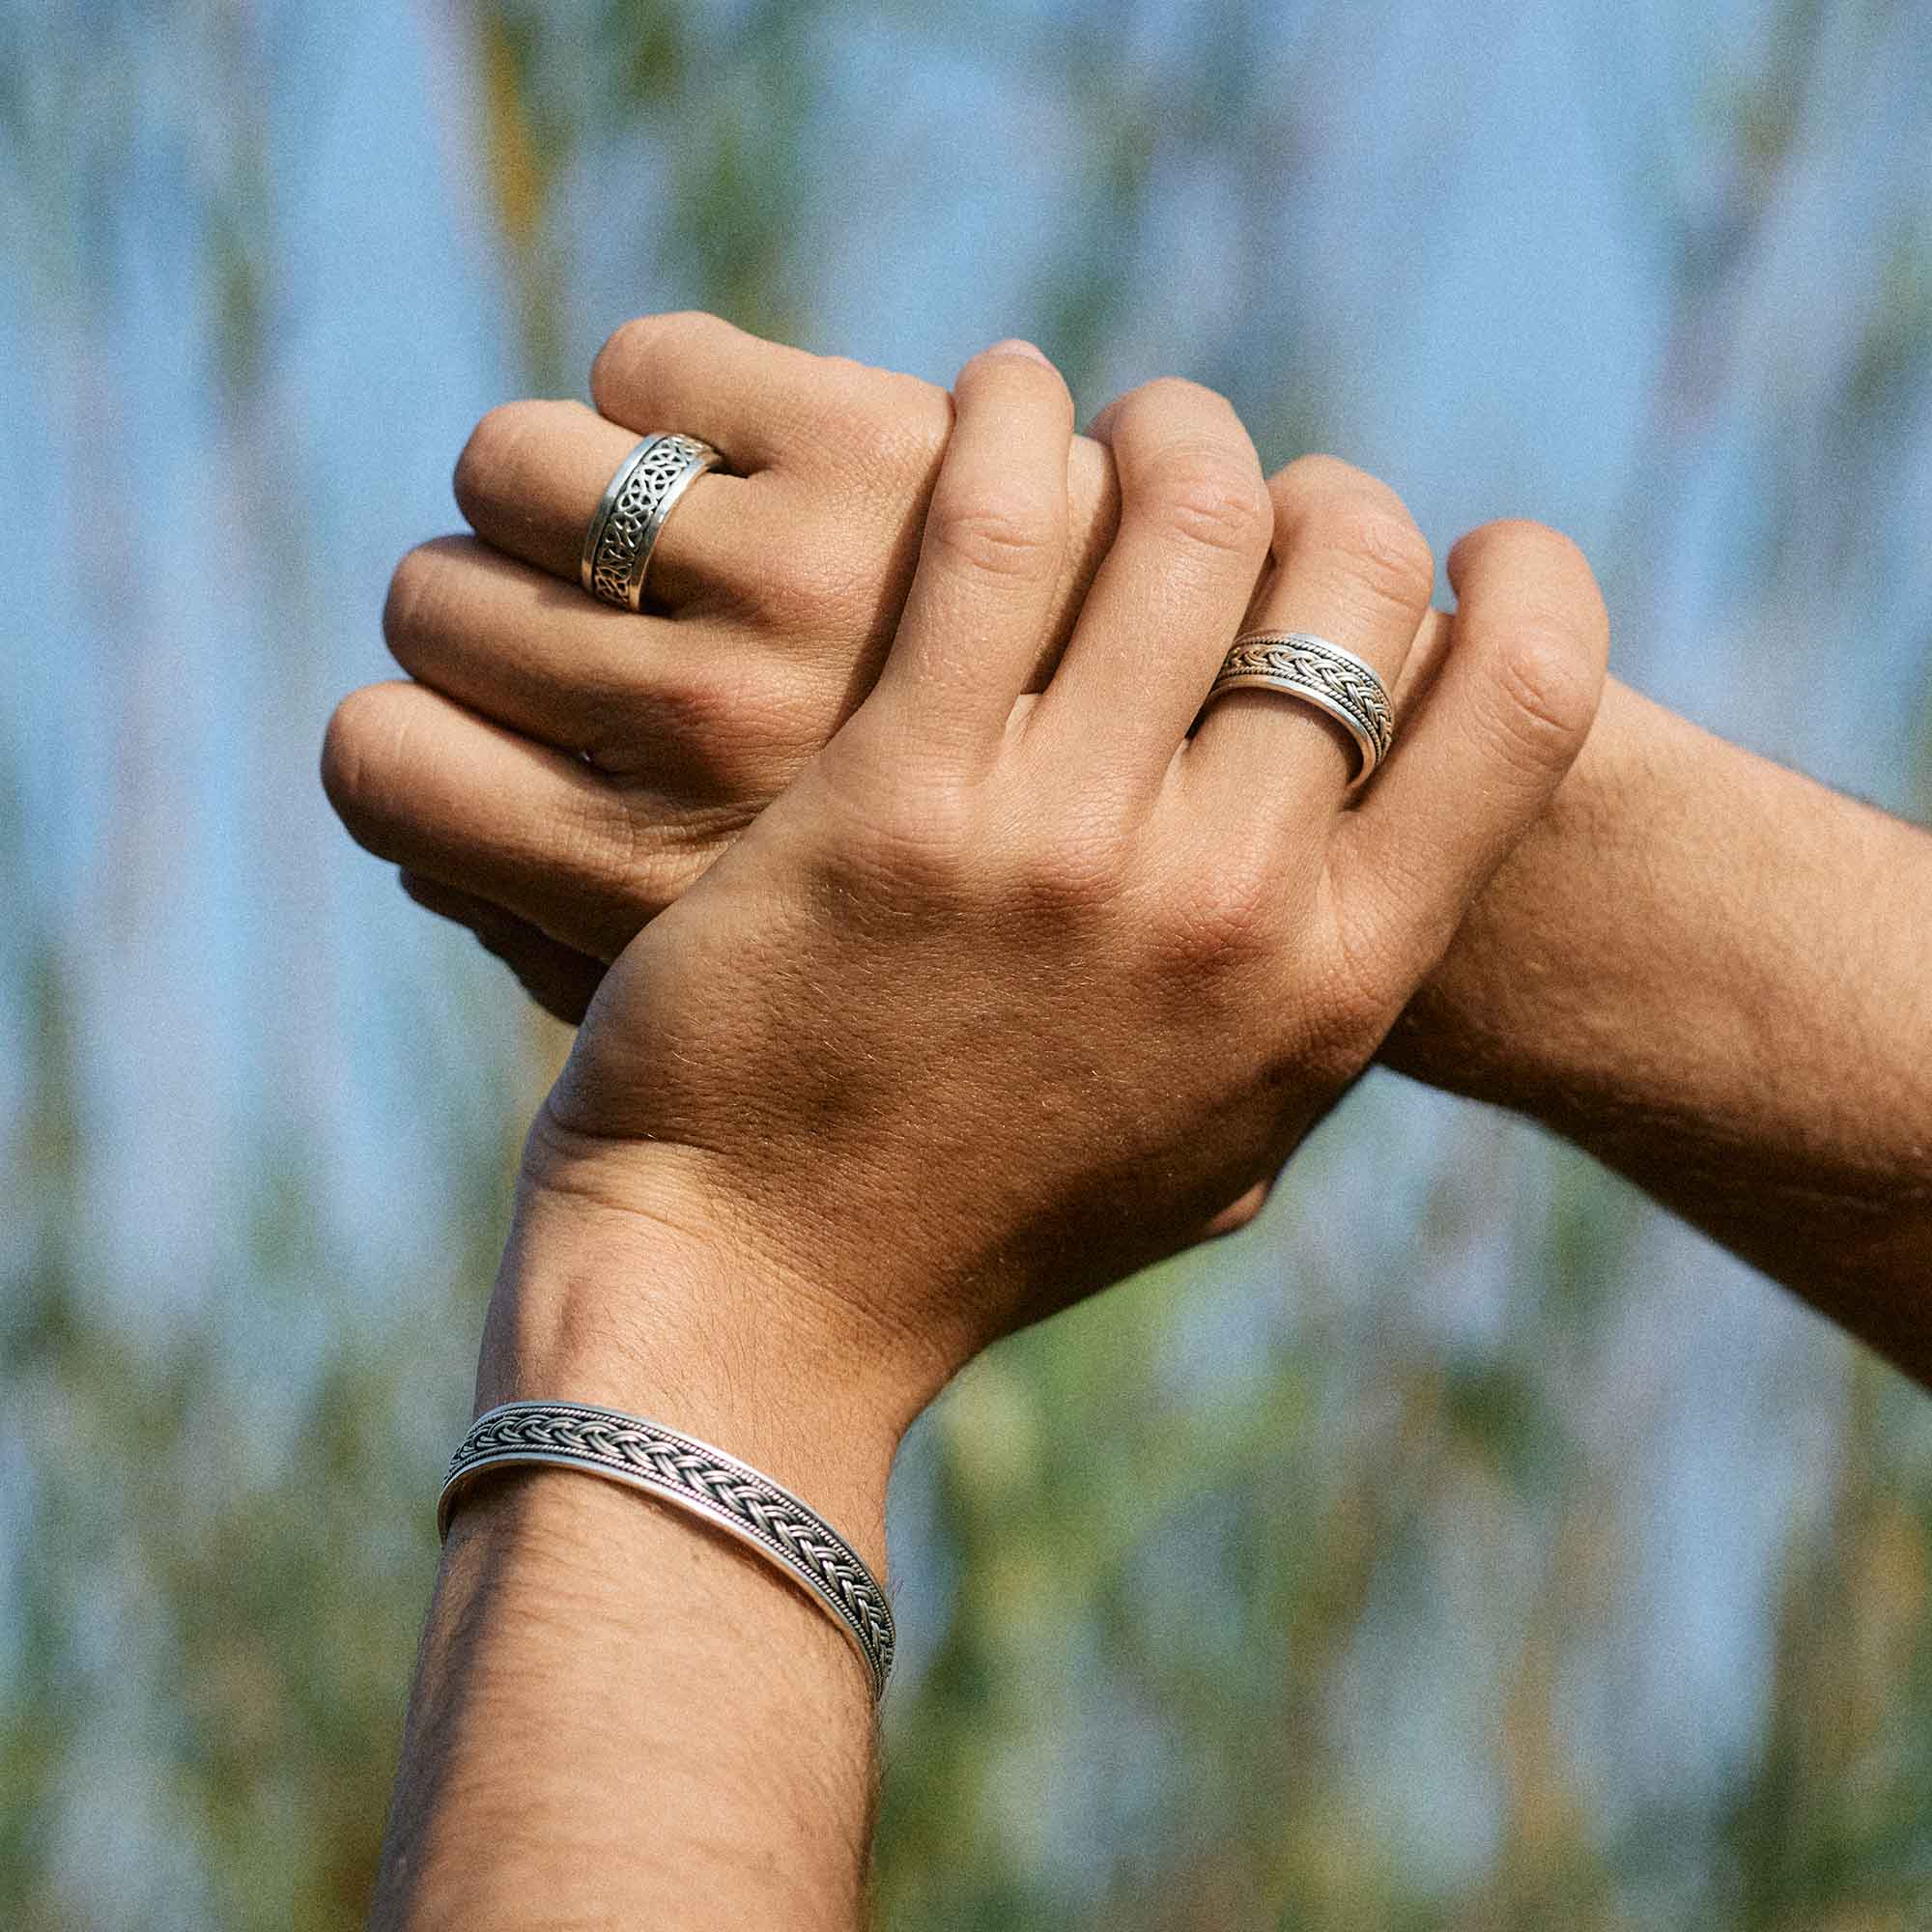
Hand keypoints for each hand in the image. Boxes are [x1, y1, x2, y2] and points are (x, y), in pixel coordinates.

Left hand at [482, 345, 1605, 1451]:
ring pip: (1184, 514)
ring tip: (1109, 425)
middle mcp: (1227, 906)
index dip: (1514, 584)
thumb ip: (1306, 1014)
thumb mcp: (1210, 1144)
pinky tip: (998, 406)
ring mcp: (1061, 845)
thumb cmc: (978, 1224)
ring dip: (1163, 430)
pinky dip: (1011, 427)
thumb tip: (1374, 893)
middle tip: (1236, 483)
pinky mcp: (894, 796)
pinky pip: (995, 529)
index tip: (1453, 549)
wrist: (758, 1302)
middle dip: (1311, 486)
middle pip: (1346, 572)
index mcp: (1334, 988)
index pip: (1517, 706)